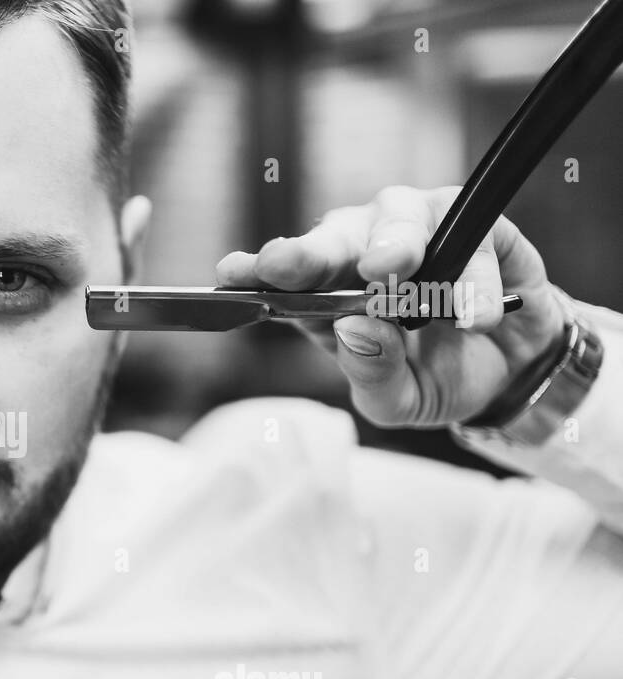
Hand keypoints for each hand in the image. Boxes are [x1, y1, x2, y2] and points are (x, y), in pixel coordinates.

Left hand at [216, 185, 566, 427]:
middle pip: (331, 236)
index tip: (231, 274)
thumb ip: (373, 373)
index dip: (254, 271)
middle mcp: (363, 251)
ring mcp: (418, 230)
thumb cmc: (436, 374)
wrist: (512, 371)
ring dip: (392, 242)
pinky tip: (473, 316)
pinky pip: (473, 236)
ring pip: (397, 215)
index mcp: (325, 294)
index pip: (281, 276)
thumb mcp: (397, 399)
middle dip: (310, 250)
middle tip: (290, 265)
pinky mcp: (478, 225)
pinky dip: (472, 276)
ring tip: (391, 272)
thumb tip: (354, 330)